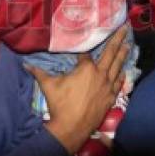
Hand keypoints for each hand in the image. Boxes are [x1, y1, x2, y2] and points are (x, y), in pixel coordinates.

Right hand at [28, 26, 128, 153]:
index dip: (82, 53)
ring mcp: (107, 86)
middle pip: (110, 53)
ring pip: (117, 67)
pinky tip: (124, 71)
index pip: (85, 55)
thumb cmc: (60, 104)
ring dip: (123, 55)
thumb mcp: (48, 86)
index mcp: (86, 68)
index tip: (82, 49)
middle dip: (117, 39)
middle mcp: (100, 74)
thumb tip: (26, 65)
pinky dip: (121, 76)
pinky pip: (118, 84)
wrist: (71, 128)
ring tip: (128, 45)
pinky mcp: (110, 97)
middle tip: (125, 28)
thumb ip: (39, 73)